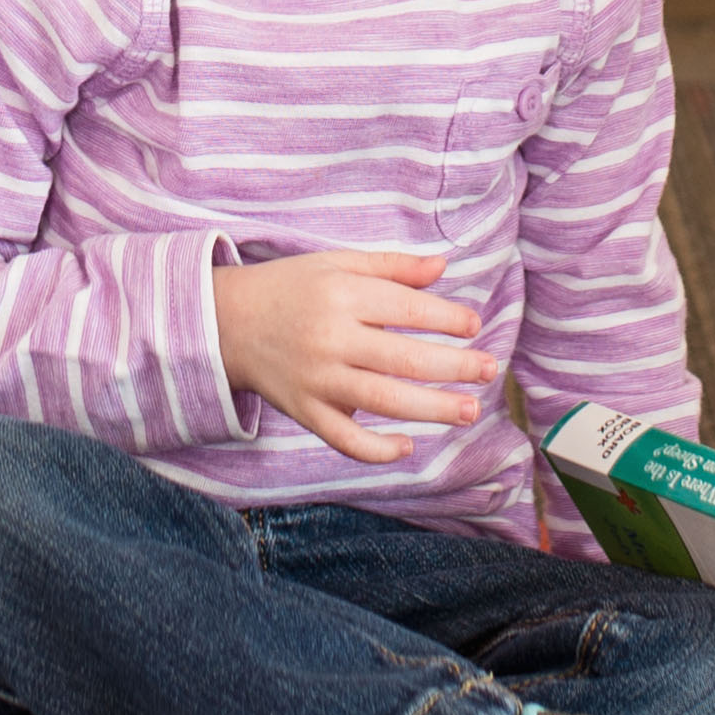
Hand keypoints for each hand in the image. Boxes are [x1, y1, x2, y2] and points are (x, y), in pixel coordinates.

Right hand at [214, 245, 488, 463]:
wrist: (226, 322)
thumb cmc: (291, 287)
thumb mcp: (336, 264)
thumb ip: (391, 266)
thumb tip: (444, 267)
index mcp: (341, 296)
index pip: (405, 310)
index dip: (445, 319)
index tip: (474, 326)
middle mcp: (330, 339)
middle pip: (402, 359)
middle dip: (452, 367)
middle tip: (488, 371)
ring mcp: (316, 380)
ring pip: (382, 401)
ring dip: (431, 409)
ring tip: (469, 410)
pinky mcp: (304, 411)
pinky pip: (343, 439)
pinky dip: (377, 449)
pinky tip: (407, 446)